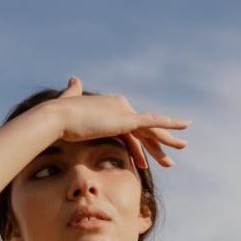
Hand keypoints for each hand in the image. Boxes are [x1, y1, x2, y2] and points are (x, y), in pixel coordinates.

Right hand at [49, 74, 190, 171]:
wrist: (58, 117)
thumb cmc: (60, 115)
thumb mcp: (69, 102)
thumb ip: (73, 91)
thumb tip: (73, 78)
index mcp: (111, 105)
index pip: (130, 129)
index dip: (137, 146)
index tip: (141, 162)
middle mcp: (121, 105)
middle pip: (143, 130)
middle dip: (156, 145)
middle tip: (167, 160)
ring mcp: (125, 112)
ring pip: (151, 130)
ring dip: (166, 142)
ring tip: (180, 151)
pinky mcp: (126, 119)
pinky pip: (153, 123)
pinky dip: (168, 125)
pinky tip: (181, 130)